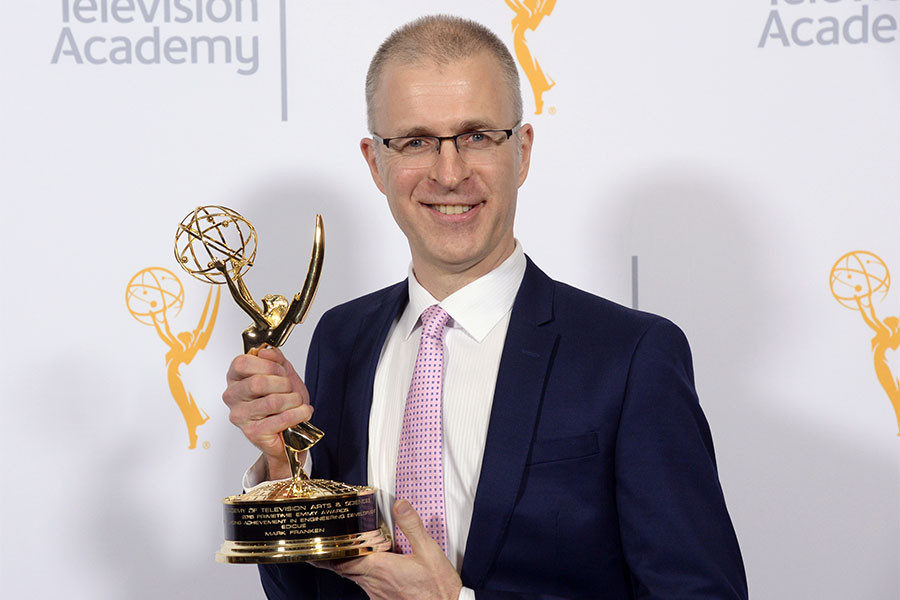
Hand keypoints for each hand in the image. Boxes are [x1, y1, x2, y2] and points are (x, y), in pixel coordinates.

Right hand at [222, 346, 311, 479]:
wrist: (290, 431)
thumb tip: (266, 351)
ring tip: (297, 402)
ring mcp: (240, 416)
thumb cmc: (283, 402)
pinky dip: (298, 414)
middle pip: (258, 382)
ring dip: (293, 400)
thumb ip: (275, 359)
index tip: (281, 371)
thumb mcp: (282, 373)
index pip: (242, 363)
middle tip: (290, 389)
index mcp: (235, 378)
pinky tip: (303, 412)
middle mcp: (232, 397)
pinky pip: (281, 419)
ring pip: (272, 402)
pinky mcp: (253, 433)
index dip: (268, 365)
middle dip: (284, 384)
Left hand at [318, 500, 462, 599]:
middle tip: (330, 546)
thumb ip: (411, 526)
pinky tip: (376, 570)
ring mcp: (378, 596)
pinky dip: (365, 576)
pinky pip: (368, 588)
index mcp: (381, 568)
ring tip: (352, 552)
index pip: (344, 561)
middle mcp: (374, 584)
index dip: (328, 554)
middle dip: (336, 558)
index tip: (319, 546)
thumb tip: (399, 505)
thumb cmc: (438, 587)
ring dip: (351, 566)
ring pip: (355, 579)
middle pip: (345, 570)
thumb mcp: (429, 550)